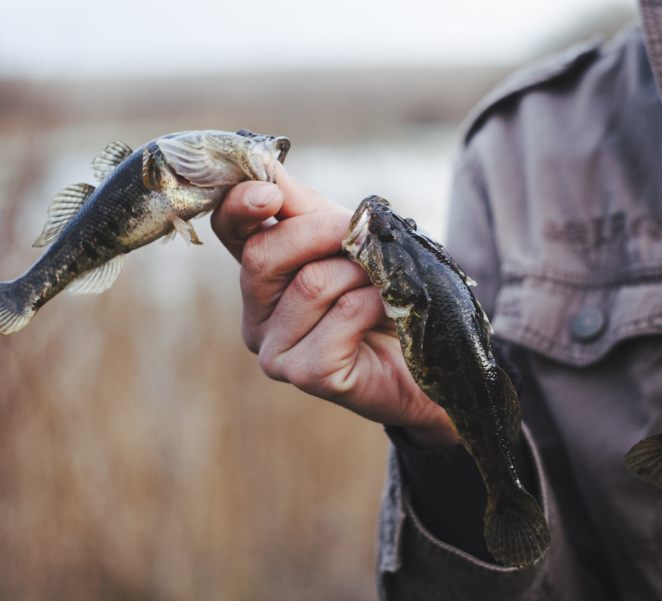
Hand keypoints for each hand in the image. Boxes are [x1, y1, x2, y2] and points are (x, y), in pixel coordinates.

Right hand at [210, 165, 457, 446]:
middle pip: (263, 254)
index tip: (269, 193)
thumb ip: (302, 206)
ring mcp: (276, 351)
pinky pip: (341, 316)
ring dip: (360, 274)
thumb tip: (263, 164)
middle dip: (323, 232)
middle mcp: (257, 315)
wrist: (433, 356)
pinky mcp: (307, 375)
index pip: (229, 228)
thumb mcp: (346, 240)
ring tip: (380, 287)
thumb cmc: (387, 295)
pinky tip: (386, 314)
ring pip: (310, 283)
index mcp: (262, 274)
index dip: (240, 204)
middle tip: (362, 238)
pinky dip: (374, 303)